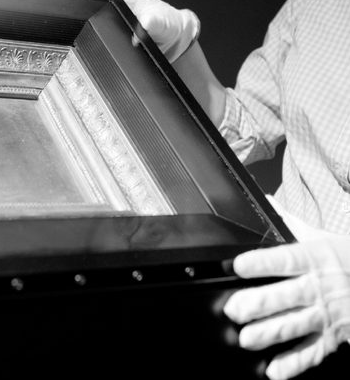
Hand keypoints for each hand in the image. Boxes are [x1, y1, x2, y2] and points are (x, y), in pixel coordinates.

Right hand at [65, 0, 198, 61]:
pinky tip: (84, 37)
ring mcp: (120, 20)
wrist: (176, 43)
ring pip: (98, 15)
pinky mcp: (119, 34)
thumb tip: (145, 23)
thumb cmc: (171, 27)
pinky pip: (102, 32)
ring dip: (86, 16)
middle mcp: (123, 7)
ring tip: (71, 17)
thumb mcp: (164, 24)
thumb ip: (155, 22)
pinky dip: (93, 34)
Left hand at [223, 237, 349, 379]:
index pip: (285, 260)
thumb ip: (296, 226)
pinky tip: (275, 370)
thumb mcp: (326, 238)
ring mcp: (326, 312)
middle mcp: (319, 287)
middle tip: (234, 310)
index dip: (261, 263)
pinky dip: (294, 364)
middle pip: (284, 296)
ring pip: (294, 325)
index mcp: (315, 259)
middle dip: (256, 305)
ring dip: (268, 333)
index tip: (238, 266)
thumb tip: (271, 206)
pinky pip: (313, 352)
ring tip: (247, 338)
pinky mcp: (334, 335)